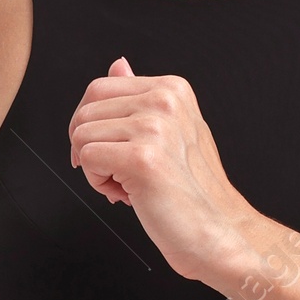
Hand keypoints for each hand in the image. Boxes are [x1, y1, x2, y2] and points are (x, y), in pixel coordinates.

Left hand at [68, 56, 247, 282]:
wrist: (217, 234)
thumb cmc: (192, 192)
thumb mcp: (170, 132)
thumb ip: (140, 99)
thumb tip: (117, 65)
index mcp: (172, 89)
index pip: (99, 88)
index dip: (91, 124)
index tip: (107, 151)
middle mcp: (165, 100)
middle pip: (85, 111)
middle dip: (89, 147)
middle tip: (119, 174)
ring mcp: (154, 127)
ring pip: (81, 136)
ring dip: (95, 169)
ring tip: (129, 185)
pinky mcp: (142, 158)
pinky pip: (86, 159)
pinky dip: (98, 184)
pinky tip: (128, 194)